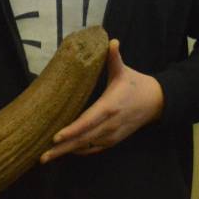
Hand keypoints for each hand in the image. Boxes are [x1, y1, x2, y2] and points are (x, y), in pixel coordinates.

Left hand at [40, 39, 163, 162]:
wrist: (156, 101)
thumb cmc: (135, 84)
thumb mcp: (123, 70)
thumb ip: (114, 57)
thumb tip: (110, 40)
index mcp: (109, 106)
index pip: (87, 121)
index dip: (72, 130)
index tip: (55, 137)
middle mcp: (110, 124)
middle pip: (83, 139)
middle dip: (62, 148)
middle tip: (42, 157)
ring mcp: (112, 134)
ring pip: (87, 147)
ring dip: (67, 152)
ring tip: (47, 157)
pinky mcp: (114, 140)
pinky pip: (94, 149)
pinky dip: (80, 152)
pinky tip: (65, 152)